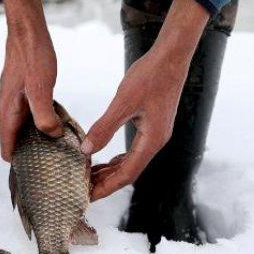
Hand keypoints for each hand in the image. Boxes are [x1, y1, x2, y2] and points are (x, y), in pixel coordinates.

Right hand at [0, 0, 62, 160]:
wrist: (27, 29)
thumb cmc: (31, 56)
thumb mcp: (41, 88)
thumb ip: (44, 115)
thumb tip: (52, 136)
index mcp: (8, 111)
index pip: (7, 147)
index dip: (18, 163)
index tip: (34, 175)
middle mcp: (8, 108)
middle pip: (14, 140)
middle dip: (29, 154)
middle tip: (50, 166)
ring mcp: (14, 99)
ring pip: (22, 128)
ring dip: (35, 138)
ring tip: (55, 150)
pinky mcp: (23, 91)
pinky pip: (29, 115)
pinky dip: (39, 123)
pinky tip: (56, 125)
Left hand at [82, 0, 209, 200]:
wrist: (171, 57)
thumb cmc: (150, 76)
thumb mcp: (124, 101)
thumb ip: (105, 127)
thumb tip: (85, 150)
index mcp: (152, 140)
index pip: (127, 174)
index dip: (106, 187)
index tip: (87, 197)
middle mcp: (156, 141)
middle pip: (128, 172)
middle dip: (106, 183)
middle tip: (82, 191)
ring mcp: (154, 134)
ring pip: (129, 161)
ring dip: (109, 171)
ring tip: (88, 177)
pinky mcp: (151, 124)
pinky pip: (132, 149)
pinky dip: (115, 157)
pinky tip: (101, 158)